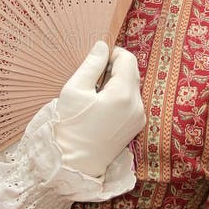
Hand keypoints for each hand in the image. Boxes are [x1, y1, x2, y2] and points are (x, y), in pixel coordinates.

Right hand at [54, 40, 145, 176]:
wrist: (73, 163)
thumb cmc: (69, 126)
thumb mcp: (74, 90)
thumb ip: (91, 64)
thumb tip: (102, 45)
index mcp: (123, 94)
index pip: (128, 59)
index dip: (112, 54)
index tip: (95, 63)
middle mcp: (137, 105)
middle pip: (132, 72)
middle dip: (114, 69)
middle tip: (92, 80)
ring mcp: (139, 117)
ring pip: (132, 87)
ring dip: (117, 84)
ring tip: (95, 96)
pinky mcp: (136, 126)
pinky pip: (132, 102)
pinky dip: (120, 98)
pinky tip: (101, 108)